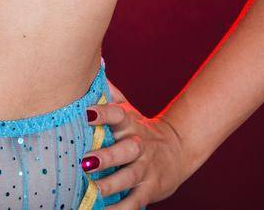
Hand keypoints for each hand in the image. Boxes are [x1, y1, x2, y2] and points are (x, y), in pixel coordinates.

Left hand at [82, 77, 202, 207]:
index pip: (117, 115)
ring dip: (111, 184)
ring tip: (93, 189)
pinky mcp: (149, 190)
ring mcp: (146, 169)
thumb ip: (110, 94)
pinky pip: (134, 202)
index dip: (103, 113)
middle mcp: (139, 146)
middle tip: (86, 160)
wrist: (177, 149)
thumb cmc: (140, 130)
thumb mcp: (128, 111)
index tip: (86, 113)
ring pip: (130, 177)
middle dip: (107, 155)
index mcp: (130, 124)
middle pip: (125, 149)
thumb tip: (91, 66)